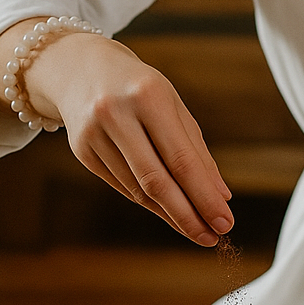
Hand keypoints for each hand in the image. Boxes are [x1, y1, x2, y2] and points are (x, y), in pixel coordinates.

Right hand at [0, 18, 232, 244]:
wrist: (79, 67)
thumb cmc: (138, 86)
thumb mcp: (172, 105)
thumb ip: (196, 150)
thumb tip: (220, 195)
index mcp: (147, 95)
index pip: (180, 158)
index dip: (203, 195)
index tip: (224, 221)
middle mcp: (116, 113)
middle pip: (155, 180)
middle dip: (187, 215)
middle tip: (211, 237)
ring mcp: (93, 133)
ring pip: (137, 189)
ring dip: (170, 213)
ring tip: (196, 228)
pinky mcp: (81, 150)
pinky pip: (122, 186)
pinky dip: (148, 202)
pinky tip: (168, 211)